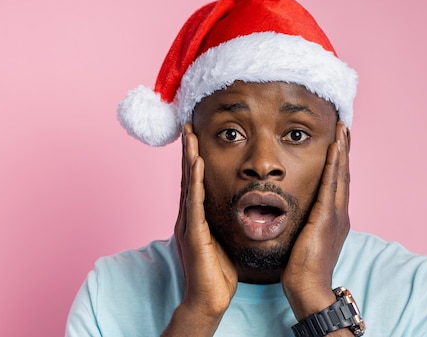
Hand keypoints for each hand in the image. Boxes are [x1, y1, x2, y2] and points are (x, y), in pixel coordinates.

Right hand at [163, 124, 237, 336]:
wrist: (208, 299)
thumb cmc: (217, 273)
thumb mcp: (222, 239)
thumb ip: (223, 222)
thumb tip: (238, 208)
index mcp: (195, 217)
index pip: (195, 181)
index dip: (195, 158)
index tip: (197, 137)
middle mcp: (188, 216)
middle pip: (188, 177)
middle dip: (188, 151)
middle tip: (188, 127)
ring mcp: (188, 224)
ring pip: (188, 184)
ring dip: (189, 159)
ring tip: (190, 137)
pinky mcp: (193, 234)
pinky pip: (194, 203)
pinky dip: (195, 182)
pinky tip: (198, 165)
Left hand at [281, 121, 350, 319]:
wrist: (309, 289)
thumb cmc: (302, 268)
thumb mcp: (305, 238)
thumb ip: (305, 222)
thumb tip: (297, 212)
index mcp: (334, 218)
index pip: (337, 182)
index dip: (339, 160)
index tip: (338, 140)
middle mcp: (340, 213)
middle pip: (343, 173)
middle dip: (344, 149)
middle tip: (344, 126)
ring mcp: (336, 216)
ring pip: (340, 175)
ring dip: (342, 150)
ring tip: (343, 129)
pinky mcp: (326, 219)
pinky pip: (330, 186)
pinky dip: (334, 165)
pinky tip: (334, 149)